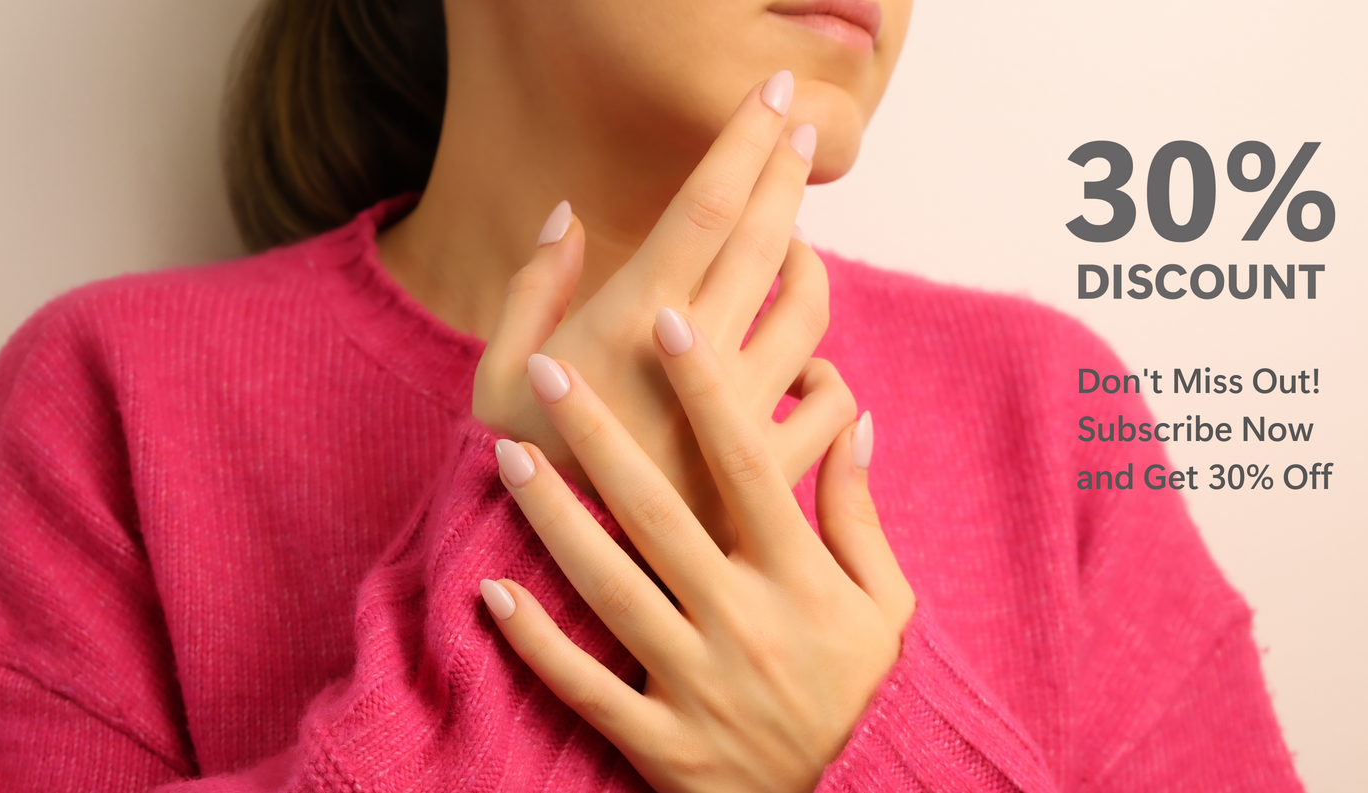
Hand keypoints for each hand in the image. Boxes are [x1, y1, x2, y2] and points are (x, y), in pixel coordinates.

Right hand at [473, 70, 837, 544]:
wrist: (556, 587)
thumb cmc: (513, 473)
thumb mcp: (495, 377)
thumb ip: (531, 288)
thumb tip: (565, 214)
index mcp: (630, 322)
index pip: (707, 206)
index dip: (746, 141)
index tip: (777, 92)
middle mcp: (697, 360)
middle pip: (767, 238)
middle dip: (788, 170)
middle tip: (800, 130)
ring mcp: (739, 415)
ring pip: (811, 311)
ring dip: (807, 265)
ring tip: (789, 252)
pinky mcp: (767, 472)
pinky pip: (830, 403)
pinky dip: (830, 374)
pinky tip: (811, 368)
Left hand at [479, 311, 915, 792]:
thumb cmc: (868, 688)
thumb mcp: (885, 603)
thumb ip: (858, 513)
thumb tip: (854, 419)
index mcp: (800, 578)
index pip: (748, 465)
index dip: (708, 391)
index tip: (669, 321)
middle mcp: (747, 623)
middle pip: (661, 513)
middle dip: (600, 436)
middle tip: (548, 371)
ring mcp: (701, 685)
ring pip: (612, 590)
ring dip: (554, 521)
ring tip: (507, 456)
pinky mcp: (666, 744)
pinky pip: (589, 689)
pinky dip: (538, 644)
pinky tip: (490, 593)